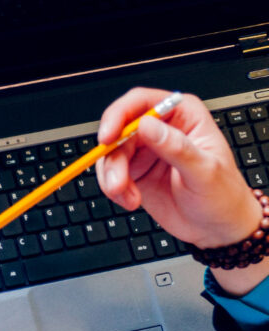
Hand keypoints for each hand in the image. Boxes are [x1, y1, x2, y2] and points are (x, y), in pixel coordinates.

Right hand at [95, 88, 258, 247]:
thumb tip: (147, 126)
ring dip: (112, 177)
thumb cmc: (222, 195)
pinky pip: (109, 173)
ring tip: (128, 197)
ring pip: (110, 154)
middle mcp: (159, 129)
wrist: (216, 228)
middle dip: (114, 159)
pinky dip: (114, 189)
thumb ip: (176, 147)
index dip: (119, 115)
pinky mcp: (133, 171)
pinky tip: (131, 200)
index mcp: (182, 116)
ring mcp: (144, 151)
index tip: (108, 137)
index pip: (142, 102)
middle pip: (119, 131)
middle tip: (117, 183)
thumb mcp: (204, 172)